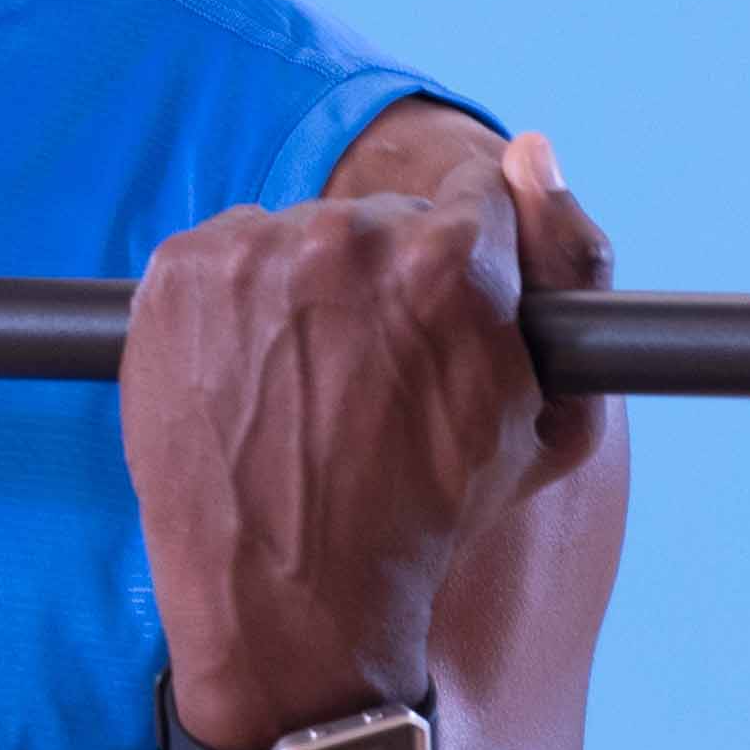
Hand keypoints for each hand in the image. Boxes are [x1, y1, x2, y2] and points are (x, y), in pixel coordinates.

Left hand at [125, 122, 604, 749]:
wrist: (289, 600)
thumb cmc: (431, 517)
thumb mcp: (552, 418)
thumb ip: (571, 265)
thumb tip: (531, 148)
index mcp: (454, 263)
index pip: (473, 197)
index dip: (462, 265)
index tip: (434, 321)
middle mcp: (350, 239)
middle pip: (383, 217)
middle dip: (384, 279)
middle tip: (367, 376)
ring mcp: (254, 253)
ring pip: (301, 232)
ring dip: (306, 287)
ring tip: (305, 385)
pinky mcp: (179, 271)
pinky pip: (227, 250)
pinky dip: (236, 298)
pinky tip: (251, 372)